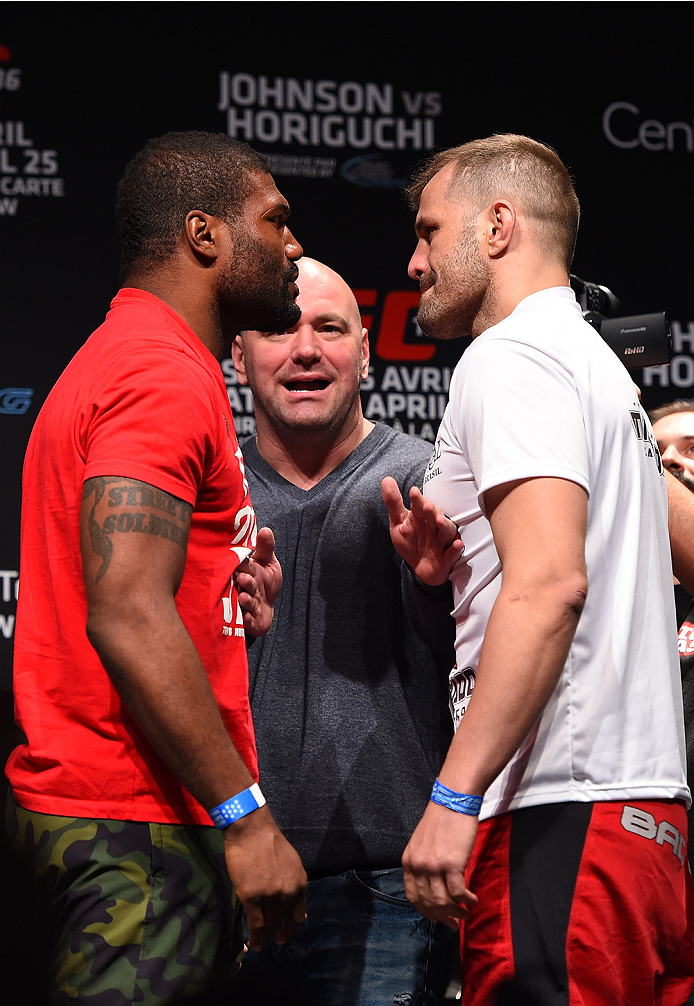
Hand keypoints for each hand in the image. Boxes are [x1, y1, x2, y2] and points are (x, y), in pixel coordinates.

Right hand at [224, 805, 307, 949]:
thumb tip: (286, 900)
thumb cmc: (267, 842)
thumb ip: (290, 882)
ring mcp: (270, 895)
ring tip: (258, 944)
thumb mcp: (289, 863)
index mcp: (300, 883)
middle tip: (268, 940)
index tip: (283, 936)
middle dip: (274, 932)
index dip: (291, 928)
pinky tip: (251, 941)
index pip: (299, 915)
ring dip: (263, 937)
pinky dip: (254, 935)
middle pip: (282, 920)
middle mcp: (289, 892)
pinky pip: (255, 922)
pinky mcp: (252, 896)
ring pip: (268, 923)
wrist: (251, 829)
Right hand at [236, 527, 281, 636]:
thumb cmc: (265, 583)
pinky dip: (248, 619)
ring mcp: (245, 605)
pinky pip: (248, 621)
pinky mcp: (250, 621)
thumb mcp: (268, 563)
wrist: (267, 608)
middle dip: (244, 582)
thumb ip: (266, 548)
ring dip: (245, 600)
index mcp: (245, 572)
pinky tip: (248, 617)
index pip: (241, 566)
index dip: (241, 564)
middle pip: (241, 584)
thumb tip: (265, 529)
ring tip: (245, 597)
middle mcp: (242, 588)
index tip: (239, 560)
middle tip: (243, 577)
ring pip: (244, 602)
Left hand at [381, 476, 463, 585]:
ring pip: (446, 531)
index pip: (420, 505)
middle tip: (426, 505)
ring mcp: (442, 541)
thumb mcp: (398, 523)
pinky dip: (455, 548)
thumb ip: (393, 503)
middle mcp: (434, 526)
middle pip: (435, 516)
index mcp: (421, 517)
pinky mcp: (447, 557)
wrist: (420, 567)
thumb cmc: (411, 541)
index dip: (417, 499)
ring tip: (440, 520)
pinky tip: (457, 544)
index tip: (413, 491)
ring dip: (444, 525)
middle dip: (431, 511)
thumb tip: (386, 479)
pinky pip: (453, 553)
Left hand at [402, 800, 478, 928]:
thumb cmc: (441, 821)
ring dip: (456, 912)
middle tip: (454, 924)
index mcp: (409, 861)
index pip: (413, 896)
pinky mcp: (452, 864)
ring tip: (466, 913)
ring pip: (443, 901)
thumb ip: (423, 864)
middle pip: (428, 903)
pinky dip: (467, 900)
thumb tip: (433, 887)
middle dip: (442, 917)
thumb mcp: (422, 843)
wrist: (452, 801)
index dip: (425, 911)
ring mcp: (434, 866)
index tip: (436, 919)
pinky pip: (459, 892)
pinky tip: (473, 899)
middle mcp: (418, 866)